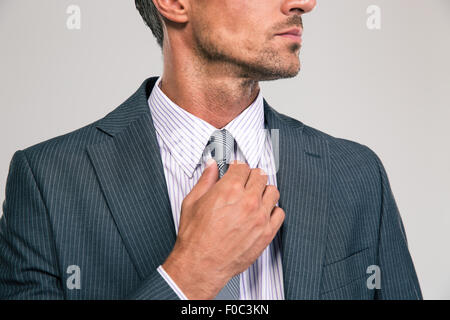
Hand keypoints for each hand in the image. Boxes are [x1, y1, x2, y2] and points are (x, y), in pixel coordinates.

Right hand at [162, 159, 284, 298]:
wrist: (201, 264)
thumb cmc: (196, 237)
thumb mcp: (192, 202)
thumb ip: (205, 180)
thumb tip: (211, 168)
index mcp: (229, 189)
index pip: (243, 167)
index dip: (238, 168)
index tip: (237, 171)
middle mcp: (248, 200)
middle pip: (260, 176)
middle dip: (251, 176)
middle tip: (246, 182)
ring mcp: (260, 216)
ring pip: (272, 191)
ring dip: (264, 191)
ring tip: (256, 196)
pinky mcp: (267, 232)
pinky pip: (279, 213)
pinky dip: (273, 210)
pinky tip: (263, 212)